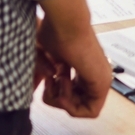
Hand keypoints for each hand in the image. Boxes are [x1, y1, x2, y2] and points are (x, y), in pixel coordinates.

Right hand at [35, 0, 111, 118]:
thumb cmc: (54, 33)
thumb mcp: (44, 59)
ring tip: (59, 76)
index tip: (50, 77)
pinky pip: (90, 112)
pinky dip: (71, 104)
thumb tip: (31, 93)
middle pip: (74, 105)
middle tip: (52, 79)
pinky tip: (64, 83)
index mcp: (85, 68)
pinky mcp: (103, 84)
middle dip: (56, 98)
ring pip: (80, 110)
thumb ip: (41, 76)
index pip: (71, 96)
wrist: (66, 23)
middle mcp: (95, 75)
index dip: (54, 94)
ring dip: (61, 99)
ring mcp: (101, 80)